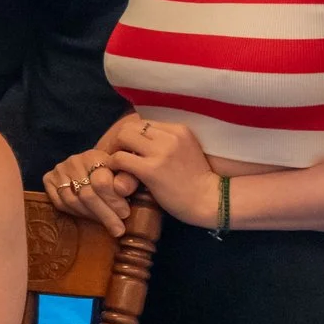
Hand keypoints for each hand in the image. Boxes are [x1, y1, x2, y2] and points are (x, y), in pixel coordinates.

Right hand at [43, 113, 151, 233]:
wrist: (94, 167)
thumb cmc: (114, 173)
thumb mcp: (126, 173)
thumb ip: (128, 180)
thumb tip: (123, 191)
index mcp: (95, 156)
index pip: (101, 182)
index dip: (114, 200)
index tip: (126, 214)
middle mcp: (74, 161)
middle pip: (86, 194)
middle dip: (105, 214)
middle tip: (118, 228)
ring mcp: (59, 170)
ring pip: (73, 201)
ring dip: (92, 216)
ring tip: (108, 225)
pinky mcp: (49, 179)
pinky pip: (61, 203)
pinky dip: (77, 213)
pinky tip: (91, 217)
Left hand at [99, 114, 221, 227]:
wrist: (210, 201)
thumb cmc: (197, 181)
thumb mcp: (185, 151)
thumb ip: (166, 142)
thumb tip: (140, 139)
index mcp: (180, 129)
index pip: (144, 123)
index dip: (132, 134)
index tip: (128, 147)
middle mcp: (171, 136)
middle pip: (130, 126)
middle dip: (119, 139)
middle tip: (116, 153)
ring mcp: (161, 152)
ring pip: (122, 137)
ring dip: (114, 149)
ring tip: (116, 163)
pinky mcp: (151, 169)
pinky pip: (120, 158)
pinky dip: (113, 164)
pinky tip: (116, 172)